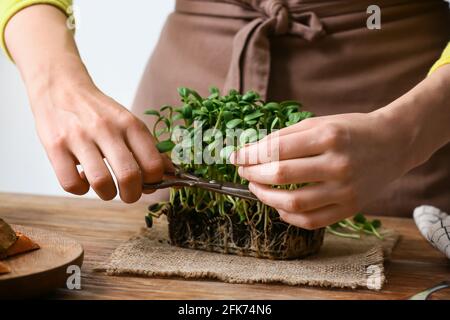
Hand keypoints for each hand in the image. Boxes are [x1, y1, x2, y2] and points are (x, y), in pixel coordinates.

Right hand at [31, 75, 166, 202]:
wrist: (60, 87)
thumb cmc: (99, 112)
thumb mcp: (128, 123)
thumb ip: (149, 148)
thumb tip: (172, 174)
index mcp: (130, 124)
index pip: (153, 164)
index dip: (154, 181)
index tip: (148, 182)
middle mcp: (106, 129)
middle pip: (129, 176)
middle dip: (132, 195)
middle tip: (129, 193)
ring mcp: (79, 137)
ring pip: (101, 183)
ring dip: (107, 194)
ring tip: (106, 187)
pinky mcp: (55, 146)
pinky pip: (71, 184)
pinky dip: (80, 190)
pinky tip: (83, 179)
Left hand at [231, 112, 412, 228]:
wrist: (393, 143)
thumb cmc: (351, 130)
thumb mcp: (319, 123)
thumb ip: (285, 137)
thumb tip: (251, 150)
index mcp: (327, 137)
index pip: (276, 149)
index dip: (249, 154)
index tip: (234, 156)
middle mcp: (337, 164)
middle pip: (280, 175)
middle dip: (253, 174)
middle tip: (243, 171)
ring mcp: (345, 190)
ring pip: (293, 203)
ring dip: (265, 197)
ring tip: (256, 188)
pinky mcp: (350, 208)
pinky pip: (311, 221)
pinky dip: (288, 216)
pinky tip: (278, 206)